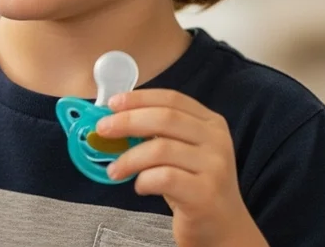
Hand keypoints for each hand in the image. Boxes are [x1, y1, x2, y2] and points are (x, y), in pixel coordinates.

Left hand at [97, 90, 266, 246]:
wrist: (223, 226)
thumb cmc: (192, 184)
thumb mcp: (181, 151)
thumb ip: (157, 133)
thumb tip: (111, 120)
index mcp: (211, 123)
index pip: (172, 99)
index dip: (139, 98)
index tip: (111, 103)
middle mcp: (217, 141)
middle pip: (165, 118)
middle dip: (127, 121)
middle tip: (102, 131)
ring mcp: (215, 167)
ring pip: (161, 149)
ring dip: (128, 158)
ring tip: (114, 170)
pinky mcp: (206, 194)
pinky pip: (164, 178)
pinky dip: (143, 180)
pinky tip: (139, 187)